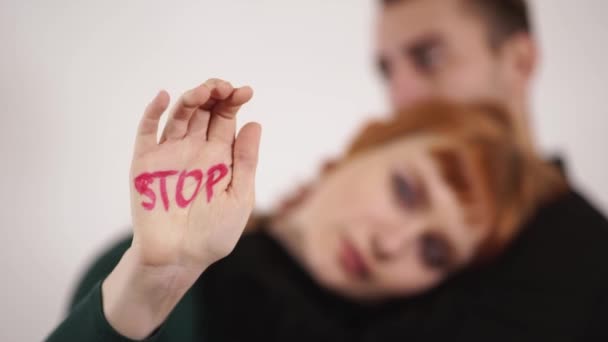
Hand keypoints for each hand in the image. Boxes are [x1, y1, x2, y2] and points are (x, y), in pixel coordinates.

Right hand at [131, 78, 260, 273]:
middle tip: (224, 88)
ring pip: (179, 115)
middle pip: (204, 110)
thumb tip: (254, 123)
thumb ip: (245, 161)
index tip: (245, 91)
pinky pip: (147, 131)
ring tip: (204, 91)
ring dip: (191, 98)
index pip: (226, 118)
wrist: (179, 258)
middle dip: (215, 93)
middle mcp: (195, 149)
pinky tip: (165, 97)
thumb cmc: (214, 233)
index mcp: (219, 156)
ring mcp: (170, 153)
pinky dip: (153, 111)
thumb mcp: (240, 197)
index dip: (235, 101)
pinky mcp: (146, 162)